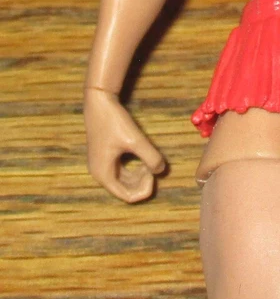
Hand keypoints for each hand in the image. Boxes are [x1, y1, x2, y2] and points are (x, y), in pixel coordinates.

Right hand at [84, 87, 166, 202]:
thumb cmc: (114, 121)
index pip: (128, 196)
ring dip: (139, 174)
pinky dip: (134, 167)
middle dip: (143, 181)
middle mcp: (100, 174)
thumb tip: (161, 170)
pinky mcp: (106, 156)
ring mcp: (102, 165)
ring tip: (150, 159)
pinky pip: (123, 170)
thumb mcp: (135, 140)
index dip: (145, 188)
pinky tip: (143, 154)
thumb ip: (150, 157)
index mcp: (103, 175)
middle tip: (153, 163)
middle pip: (126, 190)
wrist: (99, 101)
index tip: (152, 171)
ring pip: (125, 180)